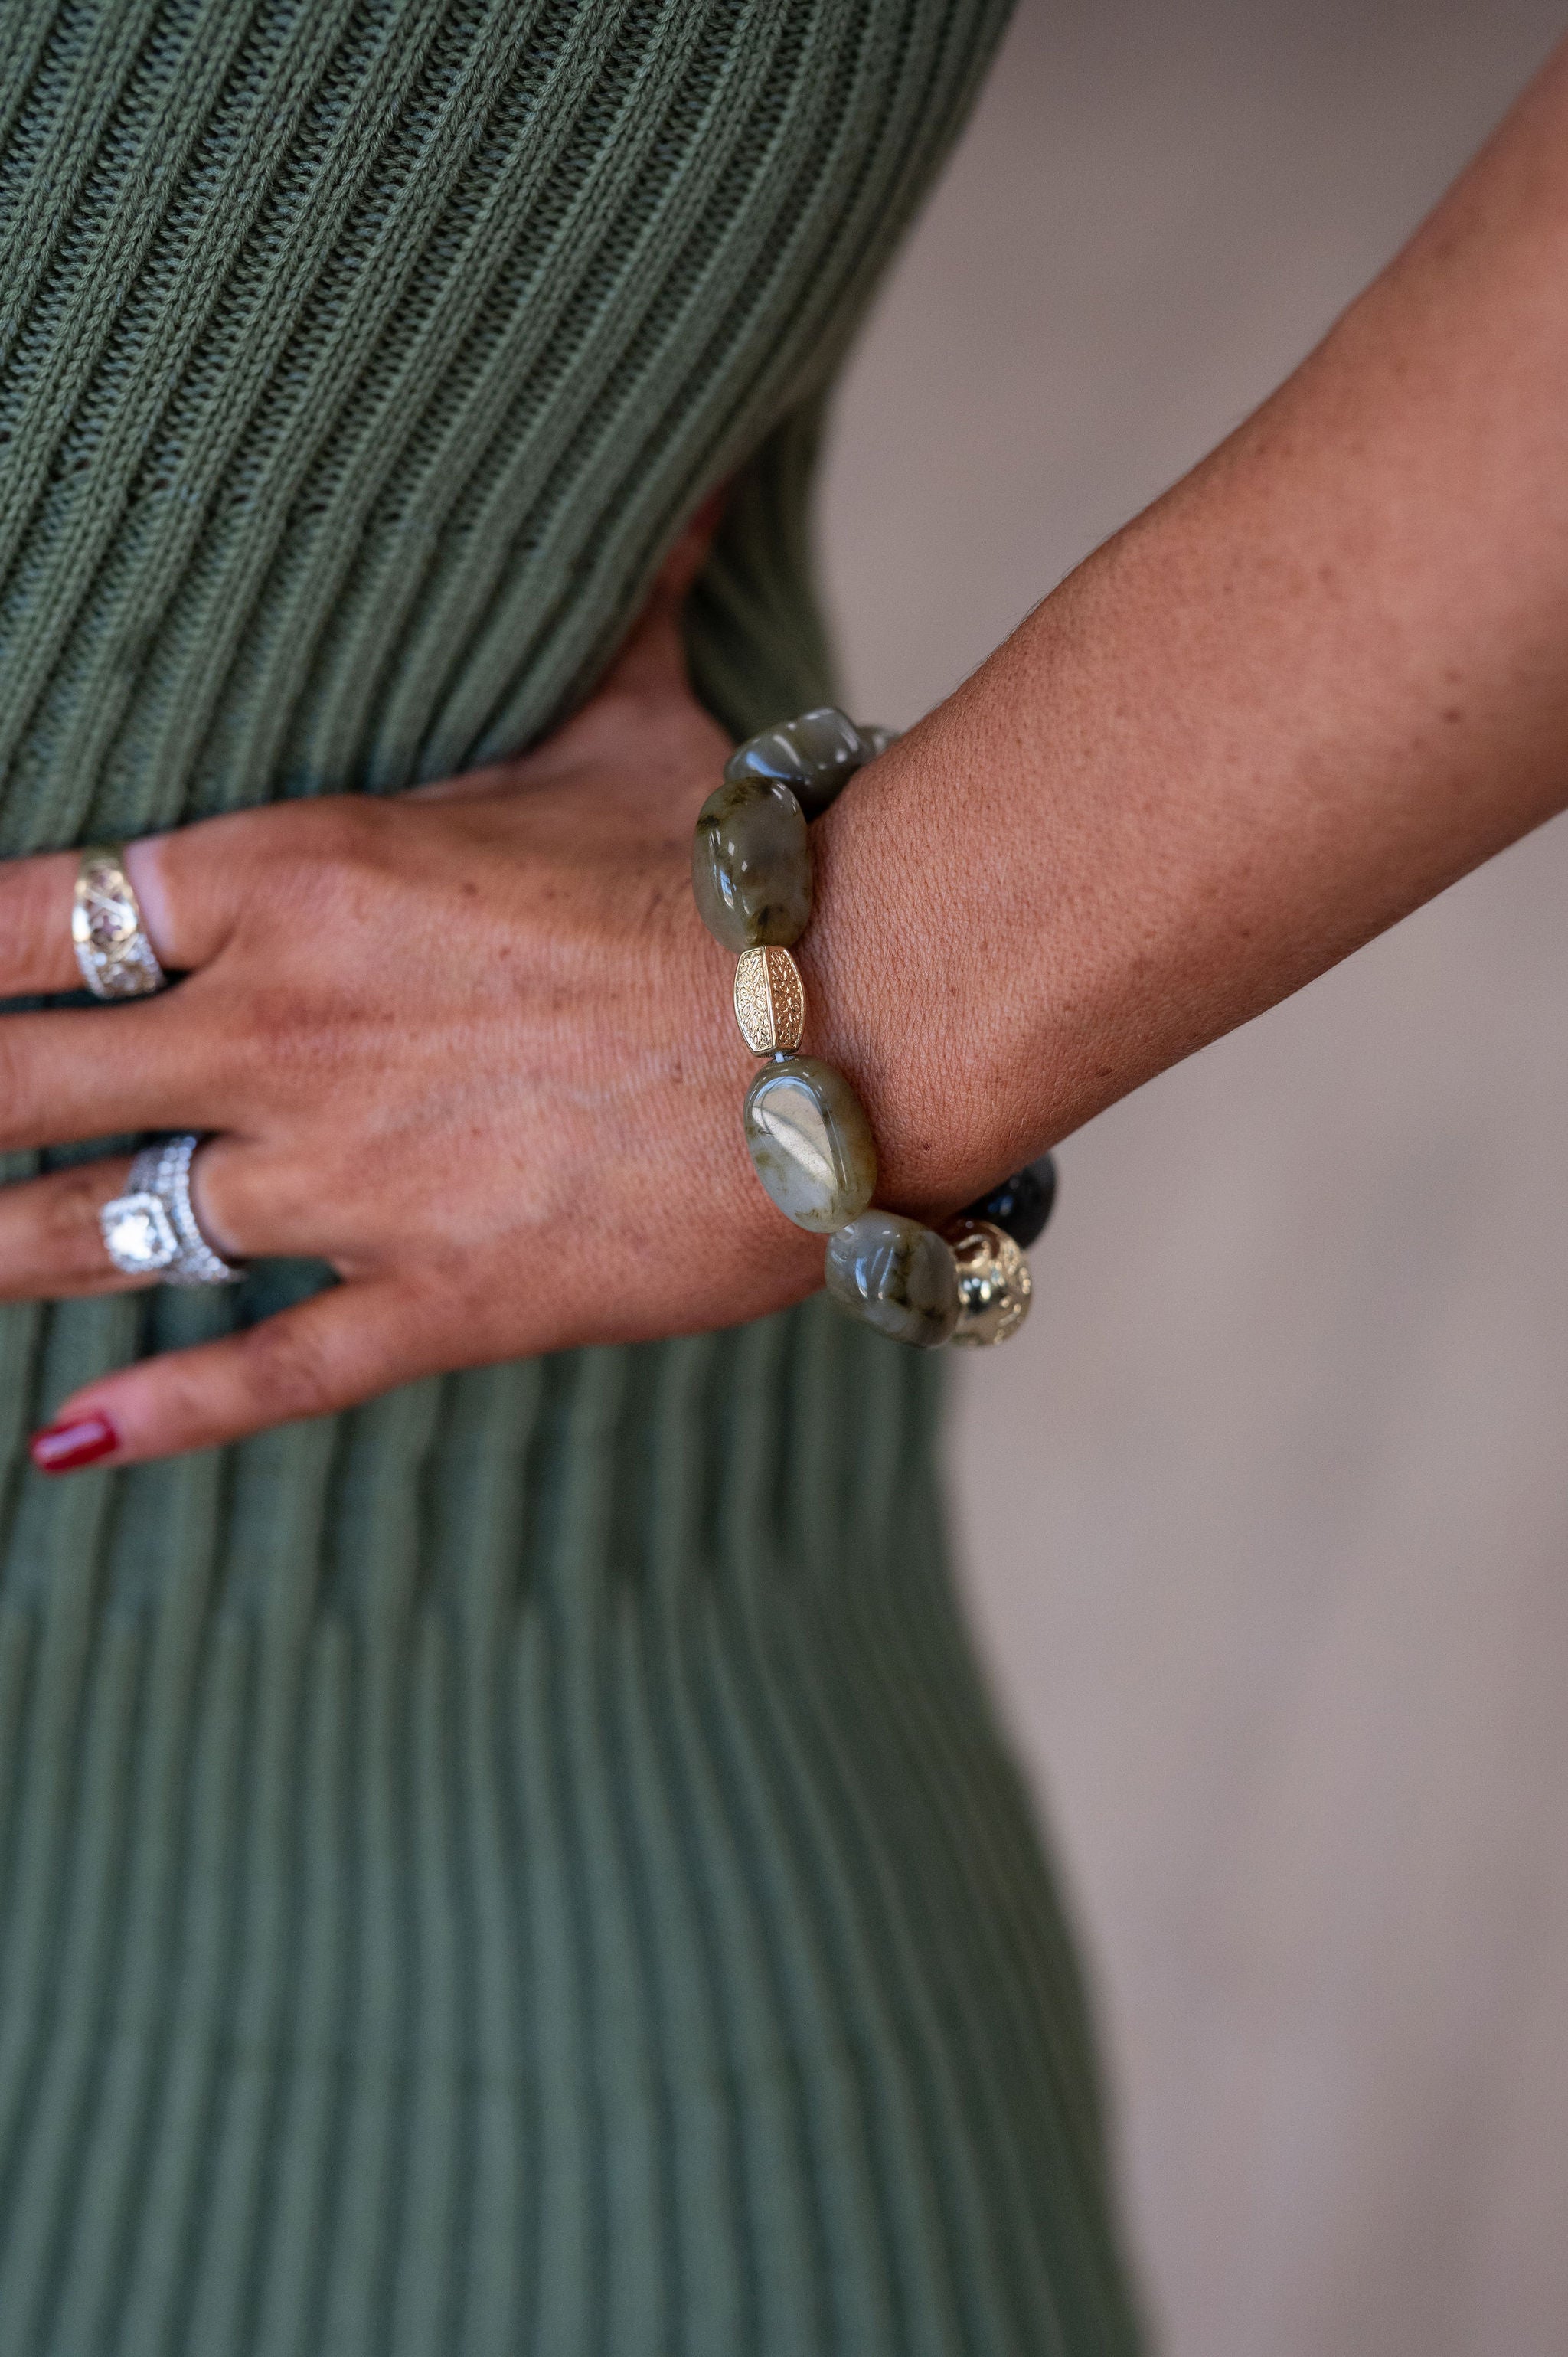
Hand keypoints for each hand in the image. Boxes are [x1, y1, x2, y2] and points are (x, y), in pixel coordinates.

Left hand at [1, 548, 823, 1469]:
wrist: (864, 1021)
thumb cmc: (738, 866)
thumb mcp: (633, 712)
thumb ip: (608, 593)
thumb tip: (691, 463)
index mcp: (295, 874)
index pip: (34, 909)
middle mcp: (281, 1030)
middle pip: (18, 1077)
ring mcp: (349, 1179)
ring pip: (101, 1232)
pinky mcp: (439, 1297)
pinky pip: (264, 1371)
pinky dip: (162, 1416)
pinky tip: (69, 1443)